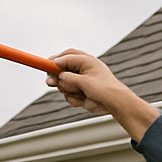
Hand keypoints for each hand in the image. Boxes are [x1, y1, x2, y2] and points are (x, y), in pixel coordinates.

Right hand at [45, 49, 159, 141]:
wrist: (115, 105)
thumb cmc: (105, 89)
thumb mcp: (85, 81)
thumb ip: (69, 77)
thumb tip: (57, 74)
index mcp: (86, 61)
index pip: (67, 56)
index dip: (55, 60)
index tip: (46, 65)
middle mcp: (82, 70)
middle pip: (62, 69)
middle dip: (56, 77)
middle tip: (51, 82)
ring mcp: (81, 81)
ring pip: (63, 84)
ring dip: (67, 90)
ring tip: (78, 94)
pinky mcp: (80, 92)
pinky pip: (69, 94)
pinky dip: (73, 98)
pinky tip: (82, 101)